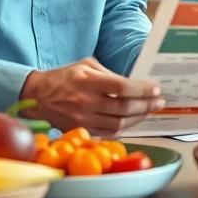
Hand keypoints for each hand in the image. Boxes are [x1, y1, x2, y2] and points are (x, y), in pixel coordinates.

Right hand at [19, 57, 163, 135]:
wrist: (38, 96)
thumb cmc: (65, 76)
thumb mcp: (86, 65)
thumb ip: (109, 74)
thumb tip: (134, 83)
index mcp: (87, 81)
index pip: (121, 87)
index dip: (141, 90)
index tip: (156, 89)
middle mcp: (86, 102)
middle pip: (123, 108)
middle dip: (146, 105)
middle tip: (159, 101)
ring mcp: (83, 119)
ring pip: (119, 123)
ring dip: (139, 118)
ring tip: (150, 110)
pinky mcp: (82, 130)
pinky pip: (109, 133)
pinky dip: (125, 127)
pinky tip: (134, 120)